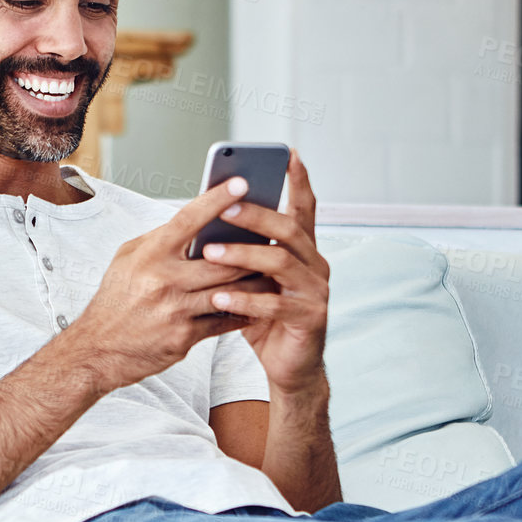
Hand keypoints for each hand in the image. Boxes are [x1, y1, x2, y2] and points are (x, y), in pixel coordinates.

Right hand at [60, 175, 257, 393]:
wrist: (97, 350)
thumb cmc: (115, 301)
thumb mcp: (128, 259)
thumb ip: (161, 240)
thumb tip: (193, 221)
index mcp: (149, 255)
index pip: (188, 219)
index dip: (217, 199)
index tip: (241, 183)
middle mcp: (163, 281)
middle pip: (222, 259)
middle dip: (252, 248)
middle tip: (274, 235)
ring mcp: (176, 311)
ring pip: (230, 291)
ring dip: (255, 281)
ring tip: (273, 271)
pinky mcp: (184, 338)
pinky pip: (223, 322)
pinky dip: (242, 312)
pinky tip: (256, 305)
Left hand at [198, 150, 329, 394]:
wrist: (290, 367)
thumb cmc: (266, 319)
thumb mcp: (252, 280)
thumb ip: (241, 253)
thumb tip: (205, 225)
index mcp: (303, 250)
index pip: (303, 207)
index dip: (298, 180)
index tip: (287, 154)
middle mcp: (316, 264)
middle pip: (288, 228)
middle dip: (255, 214)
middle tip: (224, 205)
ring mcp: (316, 291)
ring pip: (281, 262)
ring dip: (243, 254)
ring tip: (209, 252)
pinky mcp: (310, 318)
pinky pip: (275, 304)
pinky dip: (245, 299)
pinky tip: (219, 298)